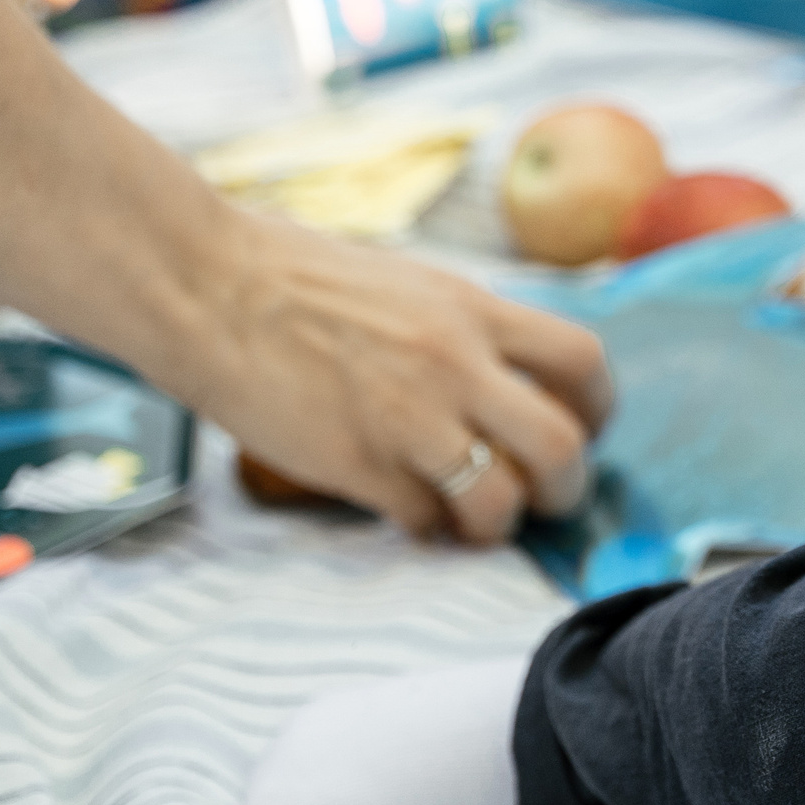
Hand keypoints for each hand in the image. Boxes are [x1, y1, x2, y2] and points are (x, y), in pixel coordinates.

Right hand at [179, 210, 613, 542]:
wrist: (206, 287)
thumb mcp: (407, 281)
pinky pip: (422, 522)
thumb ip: (461, 327)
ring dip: (495, 524)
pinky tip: (406, 512)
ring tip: (472, 521)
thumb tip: (502, 375)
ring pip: (499, 501)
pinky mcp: (355, 465)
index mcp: (471, 308)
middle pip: (562, 445)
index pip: (582, 361)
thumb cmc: (293, 275)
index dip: (598, 407)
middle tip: (546, 497)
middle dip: (567, 486)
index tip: (584, 427)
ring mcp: (407, 418)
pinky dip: (425, 529)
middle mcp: (453, 363)